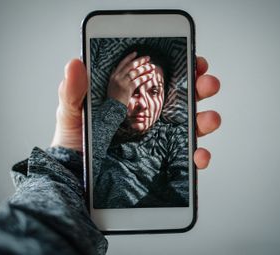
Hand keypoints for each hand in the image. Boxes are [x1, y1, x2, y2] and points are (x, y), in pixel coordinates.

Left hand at [51, 56, 220, 168]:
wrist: (75, 179)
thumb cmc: (74, 145)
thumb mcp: (70, 114)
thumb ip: (73, 91)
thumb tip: (76, 63)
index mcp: (135, 99)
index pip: (163, 79)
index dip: (183, 68)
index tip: (194, 60)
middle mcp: (152, 117)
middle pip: (185, 99)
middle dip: (202, 87)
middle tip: (206, 84)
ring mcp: (160, 140)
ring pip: (193, 126)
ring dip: (207, 119)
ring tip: (209, 118)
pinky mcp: (163, 162)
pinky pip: (187, 159)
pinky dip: (200, 157)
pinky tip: (199, 155)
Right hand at [107, 52, 155, 105]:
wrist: (112, 107)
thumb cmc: (113, 98)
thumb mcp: (111, 85)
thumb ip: (114, 76)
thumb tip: (116, 67)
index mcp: (113, 75)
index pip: (122, 63)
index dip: (129, 57)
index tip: (136, 53)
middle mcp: (117, 77)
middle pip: (131, 66)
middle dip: (140, 61)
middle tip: (148, 58)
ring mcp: (122, 82)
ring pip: (136, 72)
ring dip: (145, 68)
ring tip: (152, 67)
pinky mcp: (128, 88)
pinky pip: (138, 81)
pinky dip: (145, 78)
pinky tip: (150, 76)